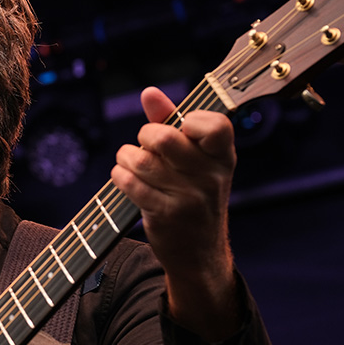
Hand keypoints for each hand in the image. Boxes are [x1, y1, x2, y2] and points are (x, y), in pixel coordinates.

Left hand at [111, 87, 239, 340]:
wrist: (199, 252)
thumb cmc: (193, 193)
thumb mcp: (195, 159)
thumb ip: (171, 121)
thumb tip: (149, 91)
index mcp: (223, 157)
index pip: (215, 125)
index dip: (191, 120)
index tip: (182, 128)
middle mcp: (210, 176)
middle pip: (163, 137)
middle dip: (144, 136)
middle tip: (146, 146)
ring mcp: (188, 197)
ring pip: (141, 160)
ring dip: (127, 157)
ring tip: (131, 162)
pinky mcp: (164, 215)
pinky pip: (130, 183)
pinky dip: (119, 176)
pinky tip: (124, 178)